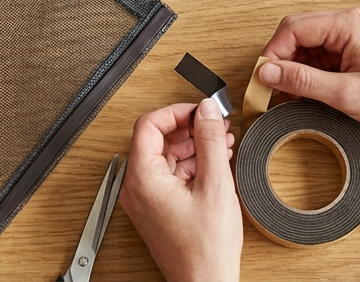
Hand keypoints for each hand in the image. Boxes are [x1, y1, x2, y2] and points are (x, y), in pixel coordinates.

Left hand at [120, 99, 240, 281]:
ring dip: (193, 146)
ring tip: (222, 143)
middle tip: (215, 125)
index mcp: (143, 178)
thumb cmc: (205, 248)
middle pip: (157, 139)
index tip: (199, 111)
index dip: (176, 112)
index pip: (149, 125)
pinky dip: (191, 165)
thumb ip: (209, 141)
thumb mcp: (215, 184)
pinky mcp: (156, 208)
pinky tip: (215, 163)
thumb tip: (205, 111)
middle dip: (189, 129)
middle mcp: (137, 187)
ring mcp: (145, 199)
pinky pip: (169, 175)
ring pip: (165, 157)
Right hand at [257, 8, 359, 136]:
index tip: (263, 77)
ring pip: (305, 45)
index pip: (293, 28)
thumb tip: (269, 73)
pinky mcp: (351, 48)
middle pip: (296, 33)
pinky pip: (318, 55)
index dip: (273, 53)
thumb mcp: (347, 94)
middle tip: (271, 87)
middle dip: (280, 61)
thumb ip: (304, 82)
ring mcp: (349, 34)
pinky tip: (306, 92)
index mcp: (347, 24)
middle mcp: (347, 22)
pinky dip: (308, 73)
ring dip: (294, 69)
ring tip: (290, 96)